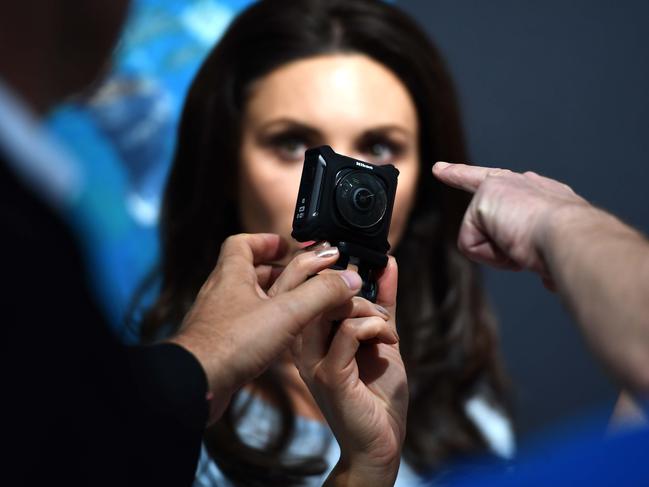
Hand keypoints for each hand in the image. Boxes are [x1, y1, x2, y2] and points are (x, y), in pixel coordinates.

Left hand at [167, 234, 361, 422]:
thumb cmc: (230, 343)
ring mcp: (218, 321)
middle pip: (248, 272)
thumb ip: (321, 294)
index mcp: (232, 275)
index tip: (286, 246)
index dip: (265, 241)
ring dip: (272, 301)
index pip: (242, 244)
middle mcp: (222, 294)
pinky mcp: (220, 346)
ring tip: (298, 308)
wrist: (195, 385)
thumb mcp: (286, 313)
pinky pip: (244, 327)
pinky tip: (281, 340)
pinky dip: (264, 327)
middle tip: (303, 279)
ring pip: (248, 302)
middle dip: (278, 273)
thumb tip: (350, 278)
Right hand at [293, 257, 407, 486]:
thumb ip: (382, 302)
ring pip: (333, 308)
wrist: (381, 442)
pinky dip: (375, 326)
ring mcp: (314, 361)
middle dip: (355, 289)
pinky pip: (350, 332)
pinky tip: (389, 340)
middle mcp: (304, 348)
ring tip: (387, 328)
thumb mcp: (382, 337)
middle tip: (382, 311)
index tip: (365, 269)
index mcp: (311, 337)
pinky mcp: (330, 375)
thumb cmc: (378, 394)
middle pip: (319, 294)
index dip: (334, 272)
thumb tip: (387, 263)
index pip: (311, 289)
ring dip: (369, 309)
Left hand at [432, 162, 588, 287]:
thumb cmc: (572, 248)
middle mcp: (522, 184)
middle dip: (455, 174)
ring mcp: (502, 186)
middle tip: (442, 172)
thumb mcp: (556, 252)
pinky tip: (512, 243)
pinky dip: (491, 254)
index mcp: (542, 195)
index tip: (446, 169)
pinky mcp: (484, 197)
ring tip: (524, 243)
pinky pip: (471, 245)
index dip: (475, 178)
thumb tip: (550, 281)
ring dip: (499, 254)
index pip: (508, 186)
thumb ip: (545, 259)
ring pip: (480, 239)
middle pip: (477, 186)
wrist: (572, 236)